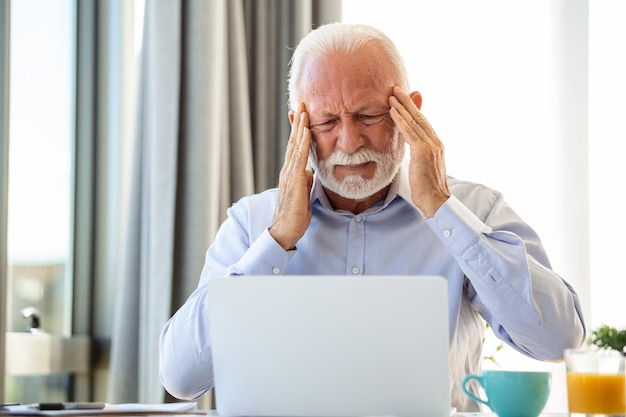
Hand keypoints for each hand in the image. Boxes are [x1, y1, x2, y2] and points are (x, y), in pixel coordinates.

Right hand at [269, 104, 314, 249]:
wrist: (285, 231)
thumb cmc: (294, 215)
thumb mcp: (304, 193)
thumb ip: (306, 181)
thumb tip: (310, 171)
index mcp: (291, 173)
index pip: (295, 146)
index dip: (298, 130)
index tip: (303, 114)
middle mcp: (288, 170)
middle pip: (293, 140)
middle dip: (298, 121)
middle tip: (301, 102)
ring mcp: (289, 174)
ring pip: (295, 145)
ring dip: (300, 127)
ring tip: (304, 110)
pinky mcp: (294, 181)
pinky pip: (299, 158)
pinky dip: (303, 143)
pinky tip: (307, 132)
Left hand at [389, 86, 449, 217]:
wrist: (436, 201)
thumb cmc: (427, 189)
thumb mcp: (421, 168)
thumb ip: (417, 156)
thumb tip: (410, 150)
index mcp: (436, 145)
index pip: (423, 123)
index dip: (413, 110)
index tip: (403, 99)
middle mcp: (435, 142)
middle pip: (420, 117)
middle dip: (408, 102)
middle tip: (396, 89)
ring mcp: (430, 146)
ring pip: (414, 121)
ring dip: (401, 107)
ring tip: (391, 95)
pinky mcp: (422, 151)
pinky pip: (409, 132)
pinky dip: (400, 120)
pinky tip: (392, 111)